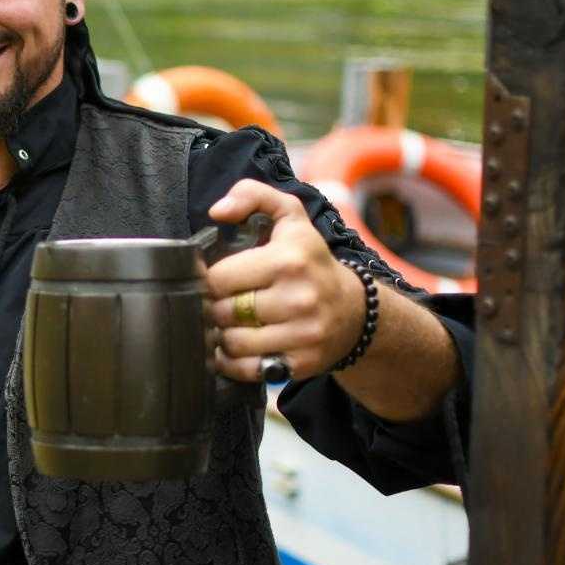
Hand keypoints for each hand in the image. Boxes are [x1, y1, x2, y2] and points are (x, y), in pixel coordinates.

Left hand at [205, 179, 364, 382]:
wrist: (354, 309)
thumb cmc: (310, 260)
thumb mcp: (289, 216)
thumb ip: (251, 195)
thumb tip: (219, 211)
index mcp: (288, 260)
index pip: (218, 278)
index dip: (209, 280)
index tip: (219, 280)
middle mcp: (298, 299)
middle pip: (222, 312)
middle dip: (215, 308)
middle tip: (225, 302)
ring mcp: (302, 335)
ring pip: (232, 343)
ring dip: (222, 336)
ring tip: (231, 324)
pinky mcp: (301, 364)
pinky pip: (246, 370)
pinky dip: (232, 363)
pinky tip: (236, 348)